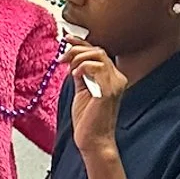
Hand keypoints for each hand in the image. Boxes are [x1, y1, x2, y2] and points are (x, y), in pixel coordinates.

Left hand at [67, 44, 126, 158]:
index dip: (82, 43)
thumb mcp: (82, 91)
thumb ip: (80, 75)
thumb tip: (71, 59)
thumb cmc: (87, 120)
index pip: (98, 52)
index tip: (66, 38)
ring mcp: (115, 84)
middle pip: (98, 50)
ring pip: (98, 55)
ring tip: (67, 68)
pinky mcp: (109, 90)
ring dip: (78, 58)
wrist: (92, 140)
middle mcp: (117, 78)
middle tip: (61, 58)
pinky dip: (82, 67)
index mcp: (112, 77)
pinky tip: (74, 76)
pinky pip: (97, 68)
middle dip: (76, 50)